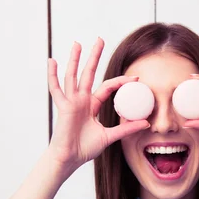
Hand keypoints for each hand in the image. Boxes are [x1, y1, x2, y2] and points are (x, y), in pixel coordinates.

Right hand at [47, 38, 149, 173]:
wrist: (70, 159)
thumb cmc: (85, 149)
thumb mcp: (110, 136)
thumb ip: (126, 129)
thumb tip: (146, 123)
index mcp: (92, 105)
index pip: (107, 87)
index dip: (120, 82)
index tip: (135, 78)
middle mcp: (81, 100)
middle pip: (88, 73)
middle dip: (94, 57)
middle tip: (100, 39)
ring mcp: (71, 102)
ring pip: (73, 76)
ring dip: (75, 60)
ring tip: (77, 43)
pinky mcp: (63, 107)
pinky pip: (56, 89)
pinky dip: (53, 75)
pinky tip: (52, 61)